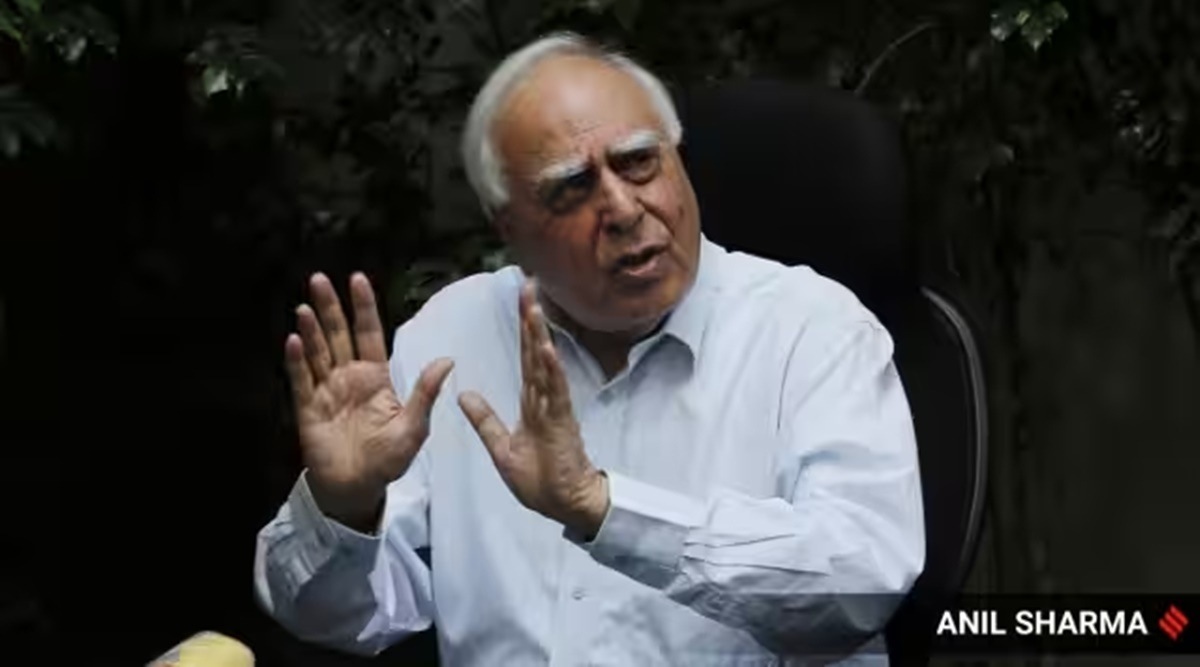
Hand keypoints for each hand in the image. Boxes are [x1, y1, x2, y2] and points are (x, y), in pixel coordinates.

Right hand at [285, 272, 453, 527]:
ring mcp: (327, 391)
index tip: (357, 279)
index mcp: (376, 377)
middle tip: (320, 279)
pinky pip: (301, 381)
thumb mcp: (413, 427)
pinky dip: (297, 361)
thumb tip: (448, 360)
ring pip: (318, 352)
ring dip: (311, 329)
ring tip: (305, 306)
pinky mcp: (308, 409)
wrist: (358, 489)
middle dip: (330, 308)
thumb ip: (425, 393)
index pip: (369, 334)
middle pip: (338, 335)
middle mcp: (349, 377)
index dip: (363, 307)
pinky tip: (293, 341)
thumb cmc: (389, 460)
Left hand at [458, 279, 609, 536]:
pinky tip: (547, 350)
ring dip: (539, 336)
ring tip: (534, 308)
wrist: (562, 505)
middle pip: (536, 351)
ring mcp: (555, 409)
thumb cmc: (539, 479)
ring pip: (545, 365)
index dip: (524, 329)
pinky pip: (556, 393)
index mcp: (533, 402)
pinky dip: (552, 371)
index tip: (523, 300)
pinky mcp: (562, 424)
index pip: (526, 358)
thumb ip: (484, 419)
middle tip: (528, 285)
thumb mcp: (501, 447)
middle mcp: (545, 399)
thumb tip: (463, 393)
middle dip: (531, 319)